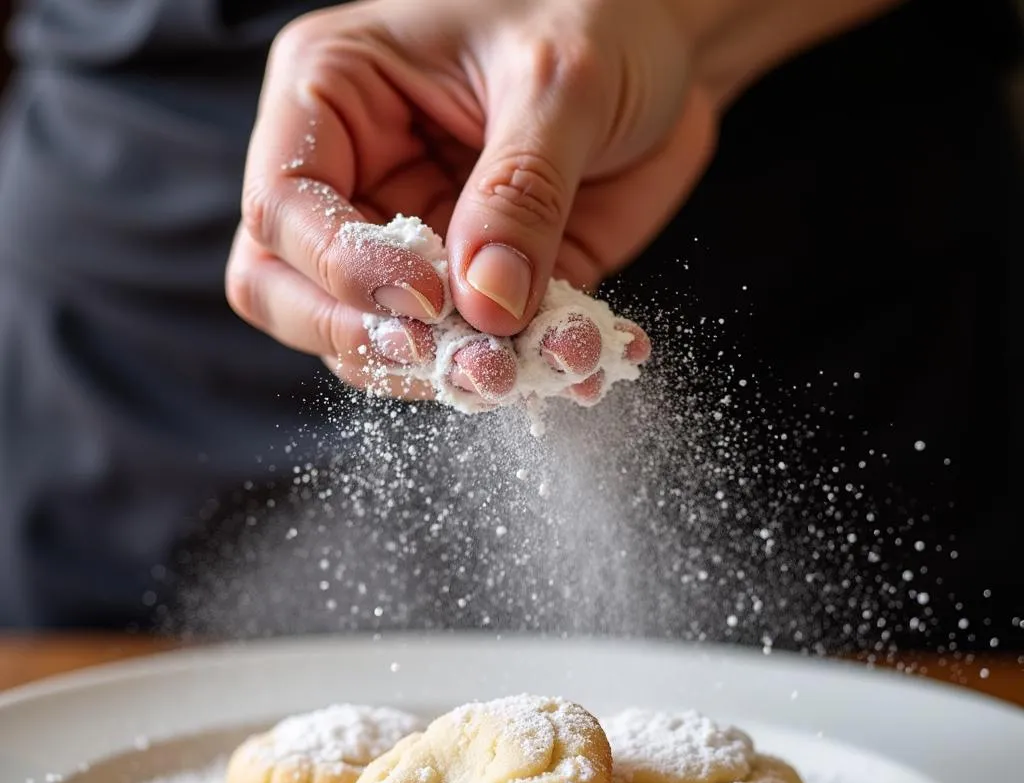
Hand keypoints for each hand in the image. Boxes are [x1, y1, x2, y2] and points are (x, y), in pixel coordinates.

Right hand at [226, 0, 715, 403]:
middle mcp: (357, 180)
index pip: (283, 207)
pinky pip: (471, 354)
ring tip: (548, 365)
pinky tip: (584, 362)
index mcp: (335, 97)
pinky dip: (525, 375)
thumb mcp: (561, 81)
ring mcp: (412, 243)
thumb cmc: (600, 14)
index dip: (344, 271)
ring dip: (454, 373)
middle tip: (466, 363)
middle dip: (372, 344)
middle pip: (290, 294)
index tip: (431, 301)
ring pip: (377, 343)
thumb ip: (519, 193)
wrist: (667, 45)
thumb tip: (485, 306)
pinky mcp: (476, 289)